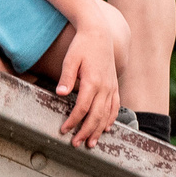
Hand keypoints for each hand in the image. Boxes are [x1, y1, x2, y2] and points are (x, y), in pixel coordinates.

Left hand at [53, 0, 126, 147]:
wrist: (99, 33)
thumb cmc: (81, 46)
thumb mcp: (70, 59)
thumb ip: (66, 77)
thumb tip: (60, 93)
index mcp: (92, 81)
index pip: (82, 108)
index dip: (73, 121)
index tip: (64, 130)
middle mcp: (104, 86)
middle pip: (96, 116)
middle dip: (86, 131)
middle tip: (76, 144)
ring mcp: (111, 86)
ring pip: (107, 114)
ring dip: (99, 130)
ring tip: (91, 143)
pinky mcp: (114, 85)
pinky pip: (115, 106)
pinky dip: (111, 118)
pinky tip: (106, 128)